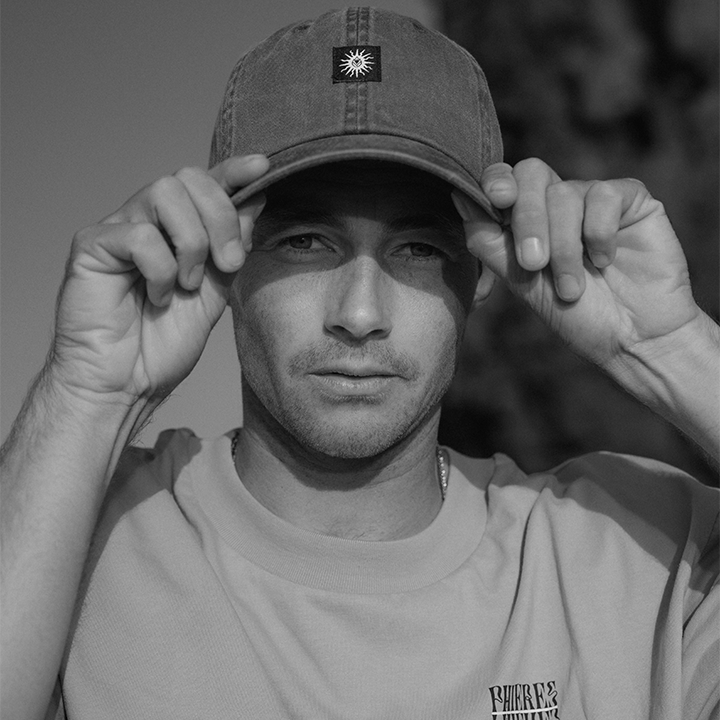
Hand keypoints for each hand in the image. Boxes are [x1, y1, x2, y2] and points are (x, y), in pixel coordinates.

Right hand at [50, 155, 268, 405]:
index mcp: (176, 230)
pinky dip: (159, 270)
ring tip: (186, 285)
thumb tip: (255, 197)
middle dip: (221, 217)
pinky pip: (139, 235)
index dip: (232, 171)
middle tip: (228, 264)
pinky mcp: (91, 245)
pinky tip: (155, 297)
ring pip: (164, 194)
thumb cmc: (164, 342)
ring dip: (191, 244)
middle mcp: (146, 222)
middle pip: (187, 178)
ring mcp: (117, 230)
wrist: (128, 383)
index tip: (261, 165)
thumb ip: (233, 246)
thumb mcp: (216, 291)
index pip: (203, 184)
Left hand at [453, 158, 700, 370]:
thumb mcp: (522, 283)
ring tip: (572, 288)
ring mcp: (594, 198)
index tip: (497, 199)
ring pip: (565, 193)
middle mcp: (558, 202)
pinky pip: (605, 195)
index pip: (505, 179)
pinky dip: (599, 234)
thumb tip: (458, 196)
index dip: (496, 180)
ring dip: (564, 248)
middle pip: (532, 174)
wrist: (632, 338)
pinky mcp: (631, 200)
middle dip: (527, 219)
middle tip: (533, 263)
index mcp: (528, 218)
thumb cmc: (576, 315)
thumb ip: (490, 242)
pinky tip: (605, 261)